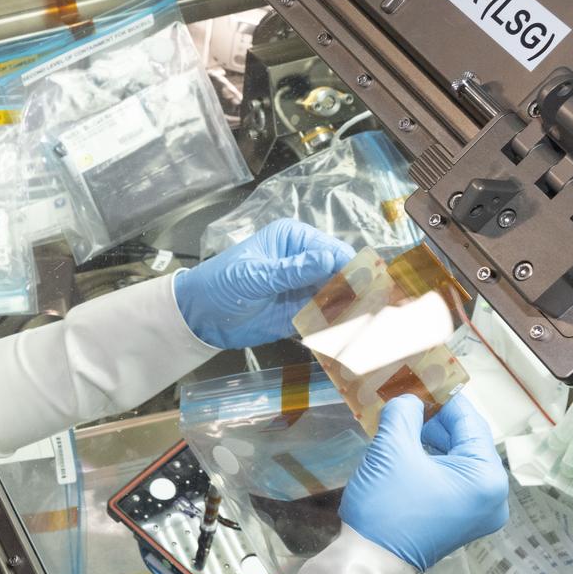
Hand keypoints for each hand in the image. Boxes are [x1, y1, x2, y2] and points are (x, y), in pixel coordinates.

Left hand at [173, 219, 354, 348]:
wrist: (200, 316)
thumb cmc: (221, 285)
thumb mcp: (256, 276)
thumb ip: (293, 270)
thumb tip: (330, 259)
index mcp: (294, 239)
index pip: (333, 251)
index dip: (352, 268)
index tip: (367, 288)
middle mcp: (305, 259)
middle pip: (343, 273)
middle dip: (357, 291)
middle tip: (372, 310)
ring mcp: (305, 286)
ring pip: (340, 296)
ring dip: (351, 310)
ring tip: (365, 326)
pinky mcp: (302, 311)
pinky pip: (326, 317)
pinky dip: (337, 325)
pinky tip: (347, 335)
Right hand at [340, 392, 507, 570]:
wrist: (369, 564)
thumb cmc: (386, 506)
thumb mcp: (392, 449)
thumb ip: (404, 413)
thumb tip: (409, 400)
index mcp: (488, 478)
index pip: (470, 423)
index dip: (443, 399)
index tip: (421, 381)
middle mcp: (494, 498)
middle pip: (466, 443)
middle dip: (435, 423)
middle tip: (406, 404)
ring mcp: (479, 514)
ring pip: (458, 462)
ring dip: (431, 443)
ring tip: (401, 428)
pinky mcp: (461, 524)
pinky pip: (453, 482)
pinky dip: (433, 465)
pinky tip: (407, 454)